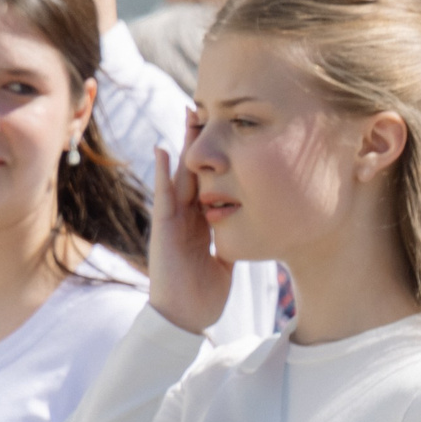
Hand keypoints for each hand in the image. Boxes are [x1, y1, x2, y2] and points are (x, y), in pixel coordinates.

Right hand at [147, 125, 232, 335]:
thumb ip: (235, 238)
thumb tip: (258, 227)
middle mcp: (187, 214)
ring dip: (183, 143)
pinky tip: (162, 150)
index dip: (222, 155)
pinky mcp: (164, 229)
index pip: (214, 179)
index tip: (234, 127)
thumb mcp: (228, 258)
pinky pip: (163, 197)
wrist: (185, 316)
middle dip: (203, 138)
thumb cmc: (205, 291)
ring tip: (190, 113)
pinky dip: (162, 173)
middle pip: (197, 167)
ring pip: (180, 173)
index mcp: (203, 219)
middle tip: (211, 105)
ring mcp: (174, 219)